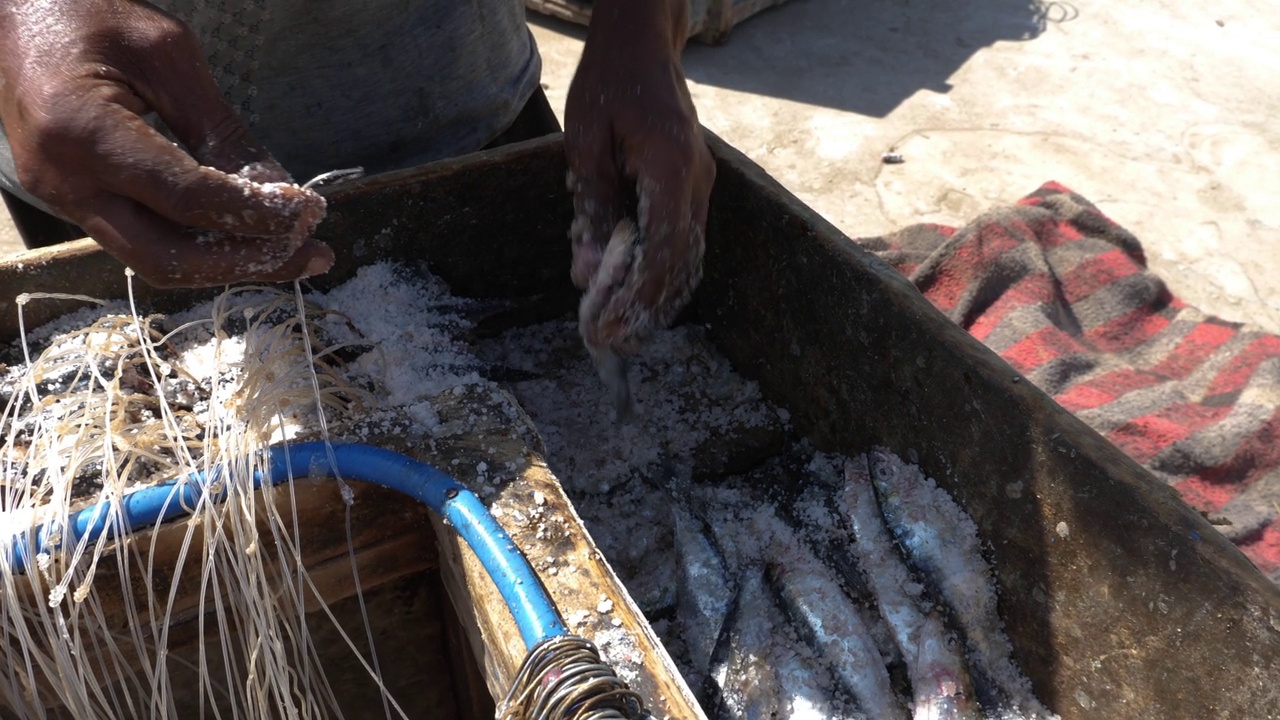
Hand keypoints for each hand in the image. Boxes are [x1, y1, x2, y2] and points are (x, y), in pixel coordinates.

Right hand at [0, 1, 331, 287]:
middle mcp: (63, 179)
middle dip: (247, 263)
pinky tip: (247, 235)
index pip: (186, 199)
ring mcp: (61, 198)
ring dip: (228, 263)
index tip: (311, 212)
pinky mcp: (72, 202)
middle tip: (312, 254)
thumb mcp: (168, 55)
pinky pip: (142, 240)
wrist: (15, 13)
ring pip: (154, 261)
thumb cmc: (89, 14)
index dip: (256, 213)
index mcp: (81, 131)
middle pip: (166, 258)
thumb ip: (221, 129)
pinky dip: (200, 245)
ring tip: (291, 252)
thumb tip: (279, 192)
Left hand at [565, 0, 715, 354]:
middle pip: (680, 263)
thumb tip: (586, 272)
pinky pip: (684, 242)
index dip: (637, 296)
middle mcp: (697, 182)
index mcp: (671, 168)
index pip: (663, 250)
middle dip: (647, 309)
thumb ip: (592, 209)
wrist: (644, 46)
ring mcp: (701, 185)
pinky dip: (663, 275)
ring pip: (687, 258)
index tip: (610, 328)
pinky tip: (637, 298)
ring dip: (656, 298)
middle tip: (613, 344)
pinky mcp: (693, 187)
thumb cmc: (609, 86)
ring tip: (623, 331)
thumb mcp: (586, 144)